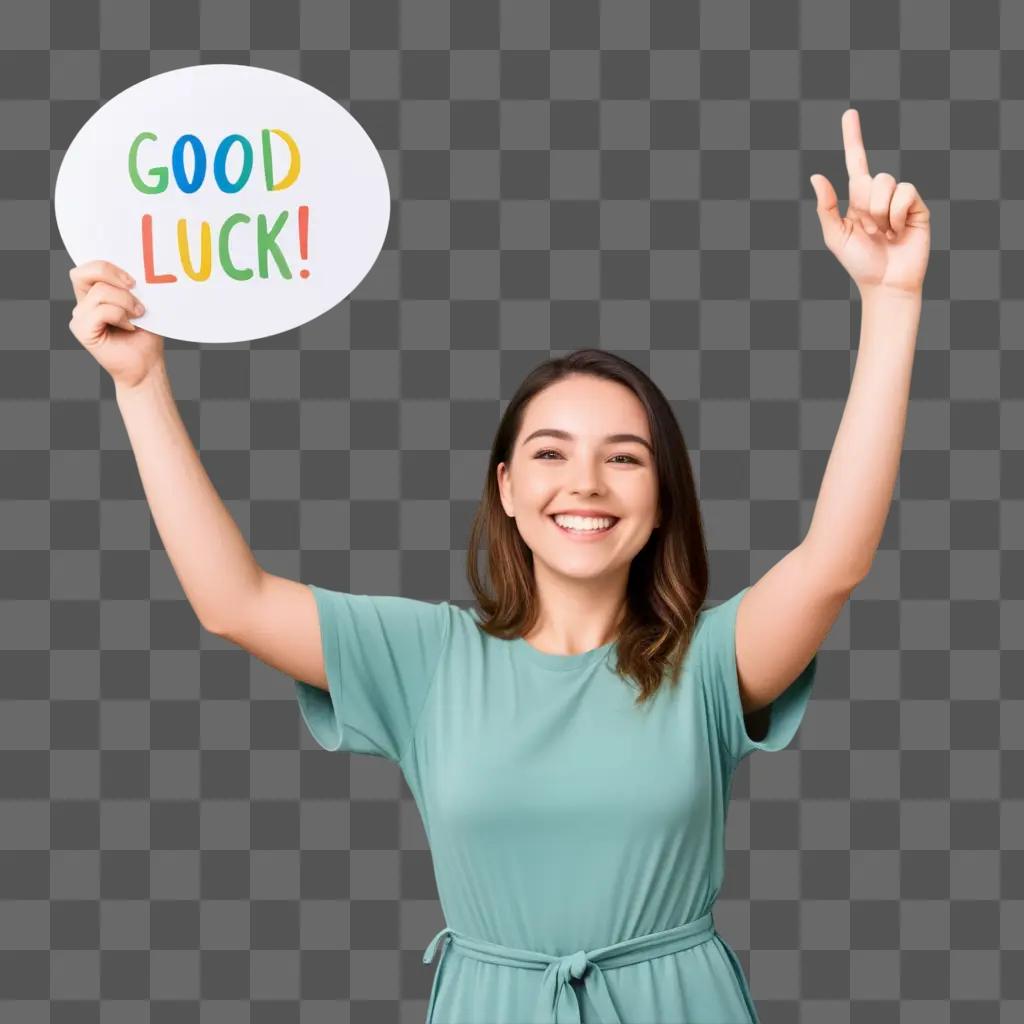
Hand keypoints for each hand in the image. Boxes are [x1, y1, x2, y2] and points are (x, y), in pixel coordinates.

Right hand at [68, 260, 164, 390]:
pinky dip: (120, 316)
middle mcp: (83, 303)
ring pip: (99, 292)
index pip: (89, 266)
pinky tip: (130, 328)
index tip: (134, 279)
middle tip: (135, 288)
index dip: (109, 266)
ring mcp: (80, 317)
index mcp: (94, 293)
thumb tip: (138, 268)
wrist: (147, 365)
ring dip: (125, 301)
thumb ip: (132, 285)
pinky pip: (101, 311)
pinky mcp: (81, 330)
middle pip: (84, 272)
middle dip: (113, 276)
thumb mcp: (142, 303)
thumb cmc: (146, 335)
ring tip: (139, 315)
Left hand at [810, 109, 930, 298]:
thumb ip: (826, 207)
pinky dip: (898, 214)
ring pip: (887, 183)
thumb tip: (816, 176)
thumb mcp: (836, 236)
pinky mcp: (917, 207)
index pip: (855, 163)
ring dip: (881, 212)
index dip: (853, 138)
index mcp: (857, 199)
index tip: (849, 114)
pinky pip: (906, 193)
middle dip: (866, 206)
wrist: (886, 283)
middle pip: (871, 177)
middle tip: (871, 231)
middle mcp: (879, 195)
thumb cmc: (860, 263)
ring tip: (885, 233)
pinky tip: (900, 231)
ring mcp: (900, 200)